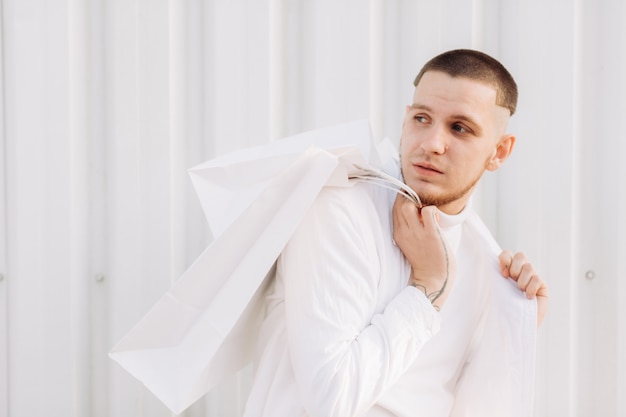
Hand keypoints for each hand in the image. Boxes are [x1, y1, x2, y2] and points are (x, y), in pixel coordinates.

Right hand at [393, 194, 455, 309]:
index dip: (403, 198)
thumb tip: (416, 211)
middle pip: (399, 203)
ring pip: (408, 204)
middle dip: (410, 196)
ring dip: (419, 201)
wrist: (433, 279)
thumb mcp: (410, 243)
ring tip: (427, 210)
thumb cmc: (425, 260)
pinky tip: (437, 219)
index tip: (412, 196)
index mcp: (398, 234)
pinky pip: (428, 211)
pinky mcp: (430, 234)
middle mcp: (404, 232)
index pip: (394, 207)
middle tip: (421, 201)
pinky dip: (432, 209)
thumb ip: (409, 228)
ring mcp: (416, 233)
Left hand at [498, 250, 548, 326]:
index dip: (505, 259)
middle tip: (510, 279)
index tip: (502, 273)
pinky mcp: (542, 287)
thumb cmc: (501, 309)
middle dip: (514, 266)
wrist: (515, 326)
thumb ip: (492, 276)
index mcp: (506, 270)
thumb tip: (483, 261)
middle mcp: (520, 272)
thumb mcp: (494, 290)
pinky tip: (528, 297)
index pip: (507, 254)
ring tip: (520, 290)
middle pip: (520, 255)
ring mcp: (532, 279)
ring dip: (522, 279)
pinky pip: (537, 279)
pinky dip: (531, 288)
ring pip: (529, 266)